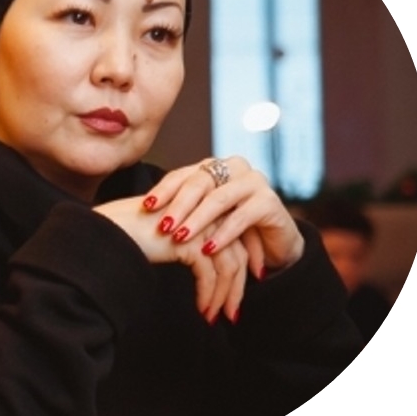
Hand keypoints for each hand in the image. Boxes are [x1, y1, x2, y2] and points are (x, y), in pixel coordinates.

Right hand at [93, 196, 247, 322]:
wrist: (107, 229)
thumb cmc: (131, 232)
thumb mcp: (170, 235)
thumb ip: (192, 241)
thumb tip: (211, 268)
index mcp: (205, 207)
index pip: (236, 237)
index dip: (244, 264)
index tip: (242, 288)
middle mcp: (207, 212)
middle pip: (236, 252)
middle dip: (238, 286)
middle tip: (232, 312)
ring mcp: (199, 226)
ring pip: (228, 266)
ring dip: (224, 296)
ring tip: (217, 317)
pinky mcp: (189, 241)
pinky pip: (209, 274)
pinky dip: (208, 295)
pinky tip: (202, 310)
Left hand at [142, 156, 303, 272]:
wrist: (274, 243)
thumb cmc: (232, 229)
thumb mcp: (205, 218)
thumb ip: (182, 211)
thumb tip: (142, 212)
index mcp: (213, 167)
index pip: (183, 175)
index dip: (164, 190)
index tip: (146, 206)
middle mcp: (234, 168)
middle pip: (199, 183)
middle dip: (179, 206)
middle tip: (163, 226)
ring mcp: (254, 182)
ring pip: (219, 198)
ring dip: (198, 220)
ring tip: (181, 237)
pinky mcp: (270, 202)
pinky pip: (242, 216)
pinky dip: (224, 233)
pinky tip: (209, 248)